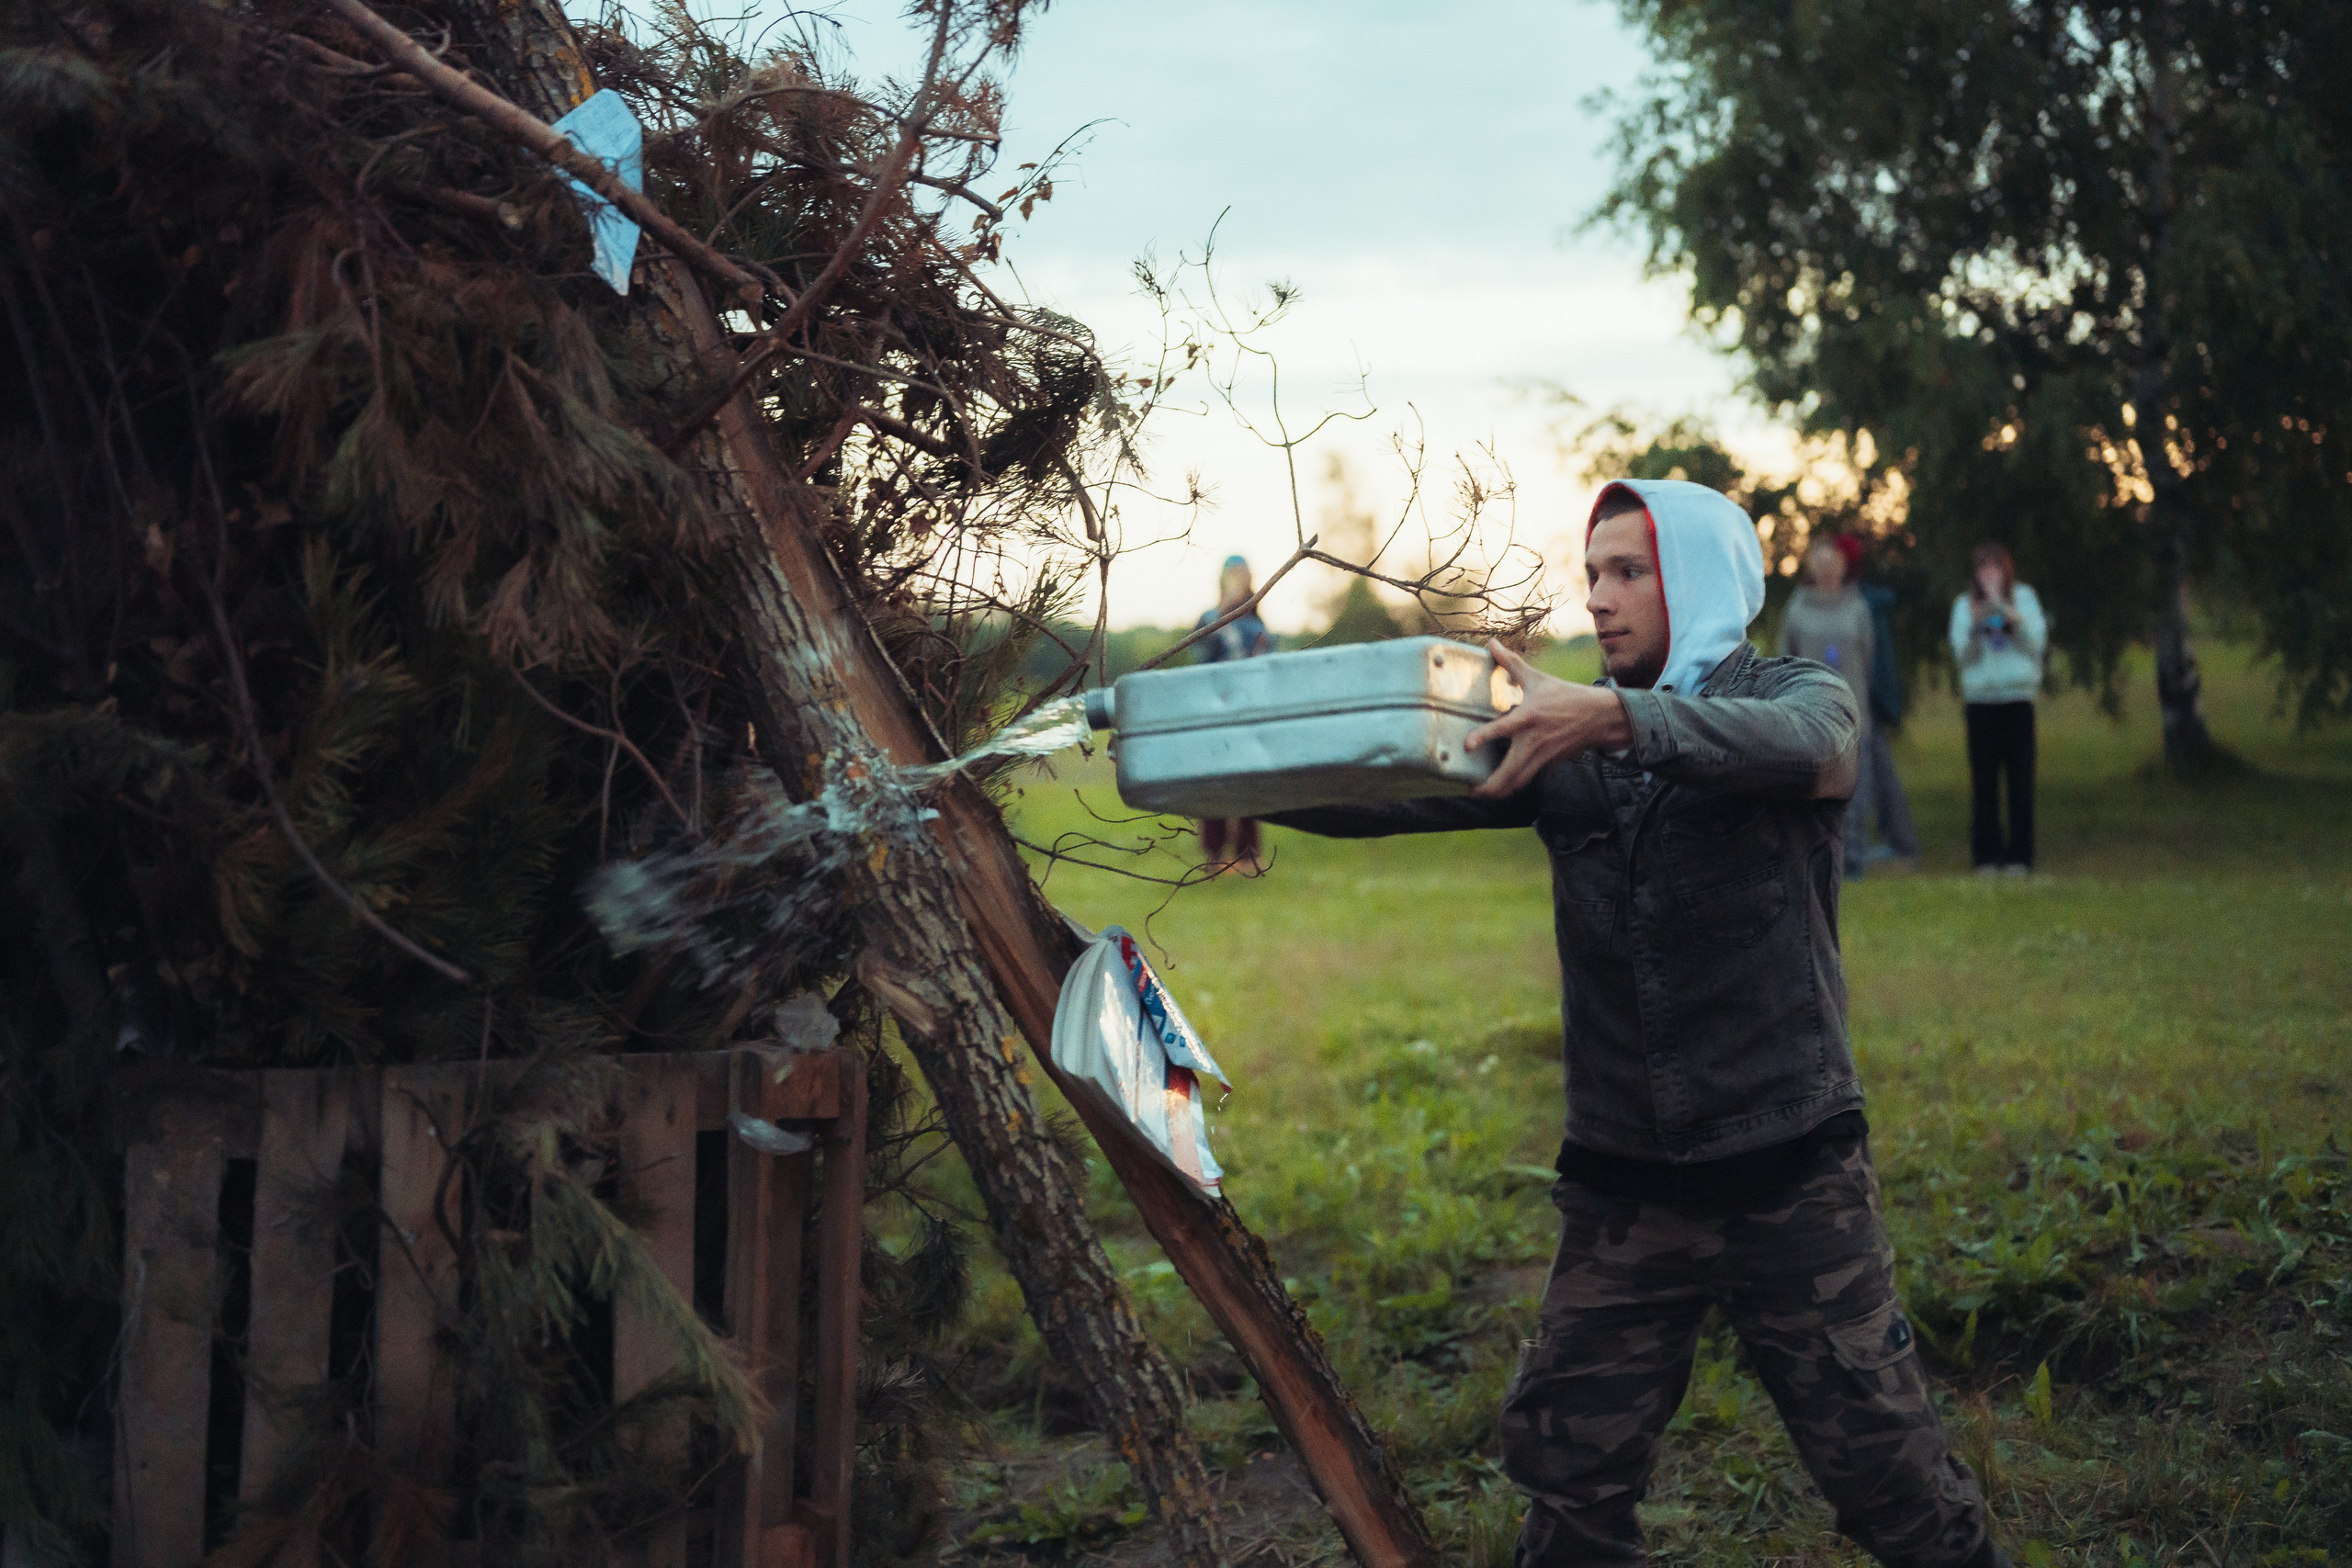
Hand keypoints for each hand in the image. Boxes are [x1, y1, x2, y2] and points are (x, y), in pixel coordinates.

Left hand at [1465, 640, 1633, 797]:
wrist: (1599, 717)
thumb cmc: (1566, 695)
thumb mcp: (1538, 678)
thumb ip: (1511, 663)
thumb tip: (1491, 643)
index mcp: (1528, 717)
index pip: (1501, 729)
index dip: (1482, 737)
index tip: (1466, 746)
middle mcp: (1533, 740)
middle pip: (1509, 772)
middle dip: (1489, 787)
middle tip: (1471, 790)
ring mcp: (1542, 755)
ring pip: (1518, 782)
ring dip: (1499, 791)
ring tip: (1482, 793)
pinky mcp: (1548, 763)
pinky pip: (1527, 778)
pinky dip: (1513, 785)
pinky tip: (1501, 787)